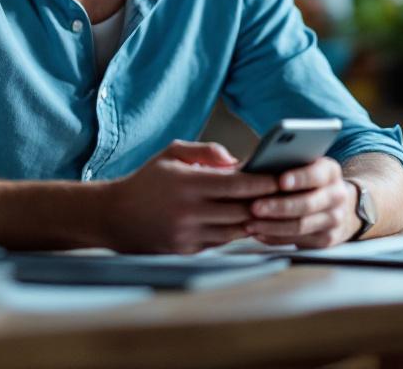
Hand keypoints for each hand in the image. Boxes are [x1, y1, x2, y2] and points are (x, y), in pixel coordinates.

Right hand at [101, 140, 277, 253]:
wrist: (114, 216)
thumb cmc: (147, 181)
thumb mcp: (170, 154)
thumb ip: (205, 152)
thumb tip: (236, 160)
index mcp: (187, 183)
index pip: (236, 184)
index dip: (262, 182)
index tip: (280, 177)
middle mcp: (189, 211)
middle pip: (241, 210)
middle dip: (266, 203)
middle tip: (288, 195)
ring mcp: (188, 234)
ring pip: (236, 230)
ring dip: (255, 221)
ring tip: (274, 210)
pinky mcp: (187, 250)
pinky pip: (222, 242)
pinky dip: (237, 233)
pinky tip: (249, 223)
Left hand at [245, 157, 357, 248]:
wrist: (335, 205)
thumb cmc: (305, 182)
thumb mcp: (300, 166)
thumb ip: (279, 165)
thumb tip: (247, 168)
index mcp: (329, 171)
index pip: (316, 174)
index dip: (299, 178)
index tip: (280, 181)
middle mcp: (336, 195)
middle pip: (307, 204)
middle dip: (278, 207)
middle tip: (254, 207)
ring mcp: (334, 219)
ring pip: (301, 226)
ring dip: (272, 226)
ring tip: (250, 223)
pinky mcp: (327, 240)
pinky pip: (298, 241)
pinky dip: (276, 238)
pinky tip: (259, 233)